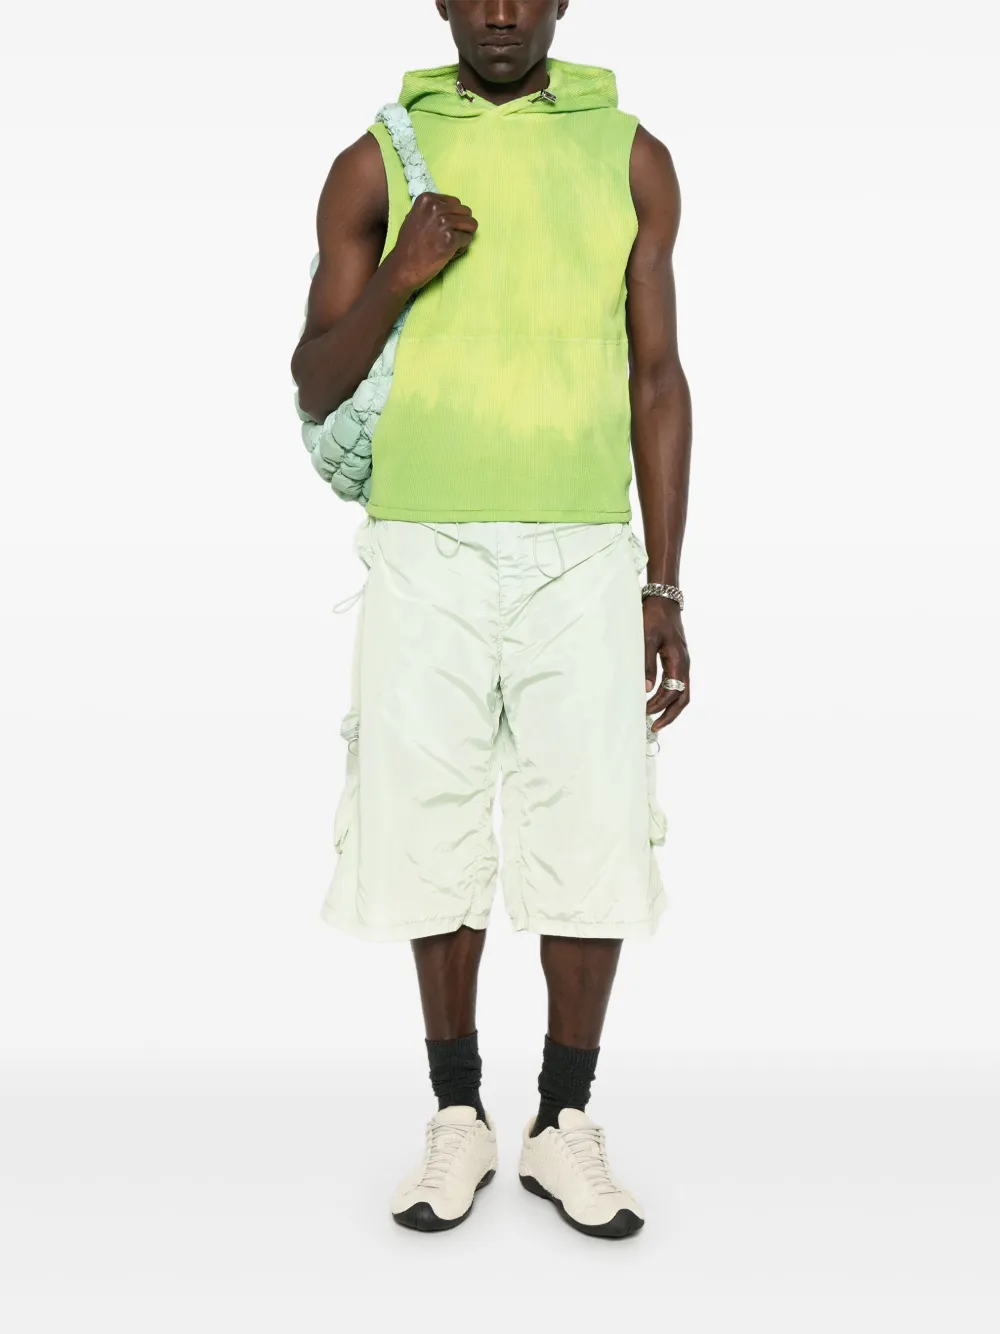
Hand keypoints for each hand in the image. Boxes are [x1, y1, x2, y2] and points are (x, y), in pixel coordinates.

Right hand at [387, 192, 478, 293]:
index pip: (456, 203)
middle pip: (466, 212)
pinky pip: (468, 240)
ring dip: (463, 237)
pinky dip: (461, 248)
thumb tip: (450, 208)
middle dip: (461, 226)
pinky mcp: (450, 239)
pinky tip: (449, 254)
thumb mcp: (414, 217)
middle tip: (448, 238)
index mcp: (427, 199)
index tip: (442, 229)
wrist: (403, 267)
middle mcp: (436, 207)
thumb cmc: (409, 245)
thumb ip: (431, 210)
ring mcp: (444, 223)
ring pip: (471, 225)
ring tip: (449, 246)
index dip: (453, 217)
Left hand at [643, 597, 689, 730]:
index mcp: (679, 661)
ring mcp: (681, 663)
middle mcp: (683, 664)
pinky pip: (676, 683)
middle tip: (656, 727)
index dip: (660, 705)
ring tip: (655, 718)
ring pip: (681, 691)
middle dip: (670, 714)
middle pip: (683, 697)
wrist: (663, 600)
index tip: (646, 713)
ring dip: (669, 706)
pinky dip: (668, 695)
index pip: (673, 691)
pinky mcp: (675, 659)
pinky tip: (656, 699)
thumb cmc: (655, 616)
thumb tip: (646, 689)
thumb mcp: (647, 639)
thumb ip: (647, 664)